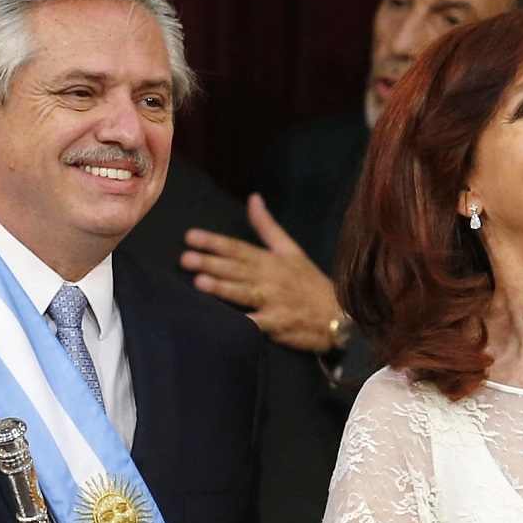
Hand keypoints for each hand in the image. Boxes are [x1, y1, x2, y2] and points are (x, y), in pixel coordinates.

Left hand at [181, 194, 340, 352]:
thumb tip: (252, 198)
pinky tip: (221, 321)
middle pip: (237, 269)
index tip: (190, 236)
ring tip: (199, 282)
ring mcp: (272, 302)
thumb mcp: (291, 250)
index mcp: (271, 259)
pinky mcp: (276, 324)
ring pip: (243, 293)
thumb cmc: (308, 282)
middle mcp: (270, 278)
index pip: (238, 248)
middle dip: (211, 263)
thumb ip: (267, 226)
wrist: (337, 314)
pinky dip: (240, 323)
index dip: (214, 242)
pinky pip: (255, 323)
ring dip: (222, 288)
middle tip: (186, 258)